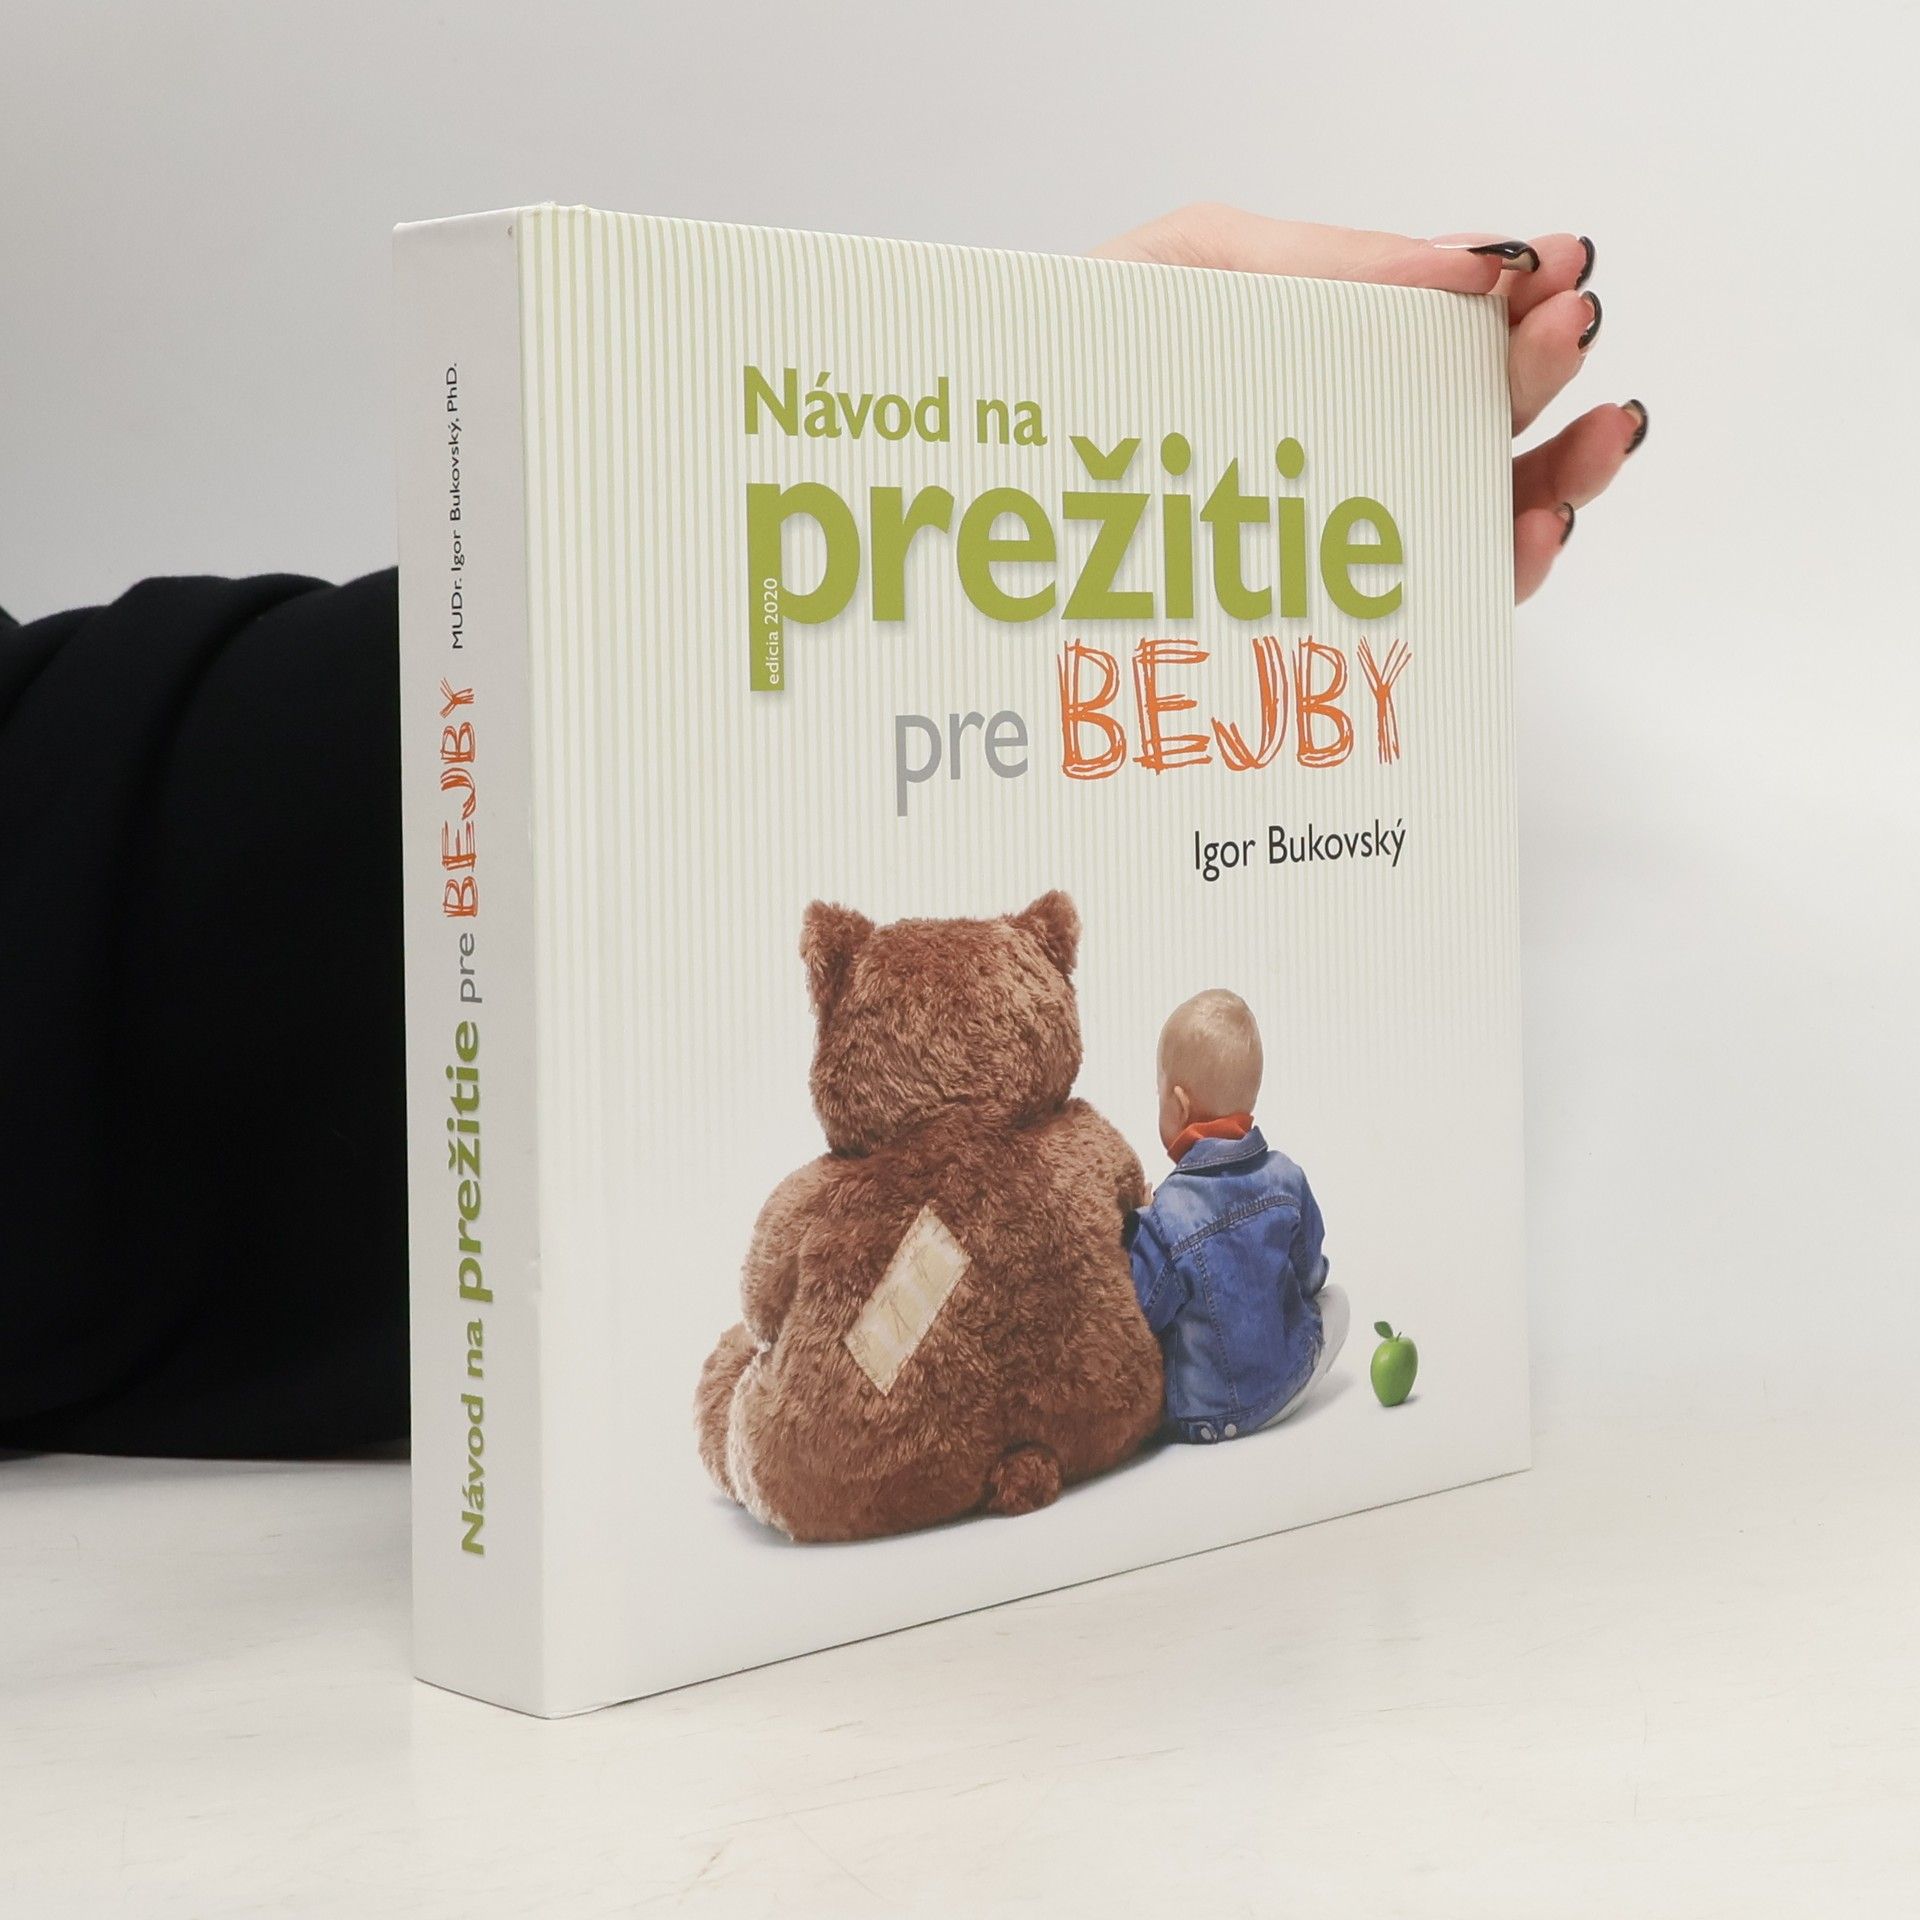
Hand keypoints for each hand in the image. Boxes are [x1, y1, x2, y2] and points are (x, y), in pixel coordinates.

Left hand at [1092, 206, 1643, 602]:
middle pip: (1481, 418)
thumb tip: (1475, 264)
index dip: (1519, 300)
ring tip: (1599, 437)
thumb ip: (1325, 263)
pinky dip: (1505, 565)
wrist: (991, 467)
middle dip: (1546, 371)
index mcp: (1323, 356)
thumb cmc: (1076, 362)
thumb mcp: (1191, 267)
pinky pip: (1440, 603)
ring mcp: (1342, 539)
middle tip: (1571, 334)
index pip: (1446, 331)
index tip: (1559, 269)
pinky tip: (1531, 525)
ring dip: (1562, 472)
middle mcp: (1347, 447)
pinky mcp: (1325, 623)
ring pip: (1484, 513)